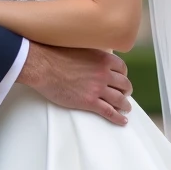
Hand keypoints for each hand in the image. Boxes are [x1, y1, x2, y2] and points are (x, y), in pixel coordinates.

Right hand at [17, 43, 132, 126]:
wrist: (44, 67)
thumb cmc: (56, 55)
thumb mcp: (80, 48)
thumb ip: (91, 55)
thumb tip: (94, 58)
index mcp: (103, 58)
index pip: (122, 68)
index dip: (123, 75)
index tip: (121, 79)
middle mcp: (104, 73)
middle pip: (124, 84)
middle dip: (126, 90)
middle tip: (124, 94)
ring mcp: (98, 88)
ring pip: (119, 99)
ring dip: (125, 105)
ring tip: (126, 109)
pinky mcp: (90, 102)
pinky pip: (109, 112)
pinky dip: (118, 117)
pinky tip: (122, 121)